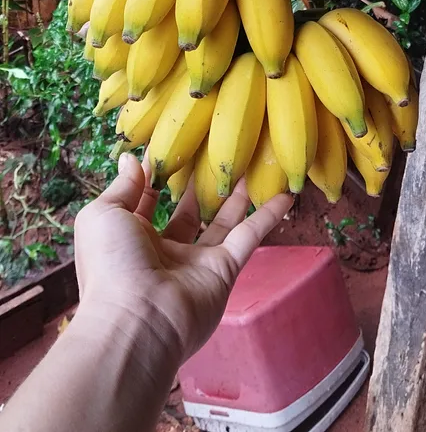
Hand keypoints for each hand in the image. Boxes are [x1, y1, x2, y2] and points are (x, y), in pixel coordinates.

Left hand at [75, 152, 292, 362]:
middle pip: (187, 210)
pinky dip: (266, 216)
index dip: (160, 174)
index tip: (176, 143)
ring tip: (250, 162)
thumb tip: (132, 160)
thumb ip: (123, 187)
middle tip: (217, 151)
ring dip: (235, 194)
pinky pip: (248, 237)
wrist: (137, 321)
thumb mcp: (103, 216)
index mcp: (131, 236)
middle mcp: (164, 249)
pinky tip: (284, 193)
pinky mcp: (224, 271)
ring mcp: (196, 261)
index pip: (148, 200)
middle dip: (199, 183)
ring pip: (220, 220)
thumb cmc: (112, 264)